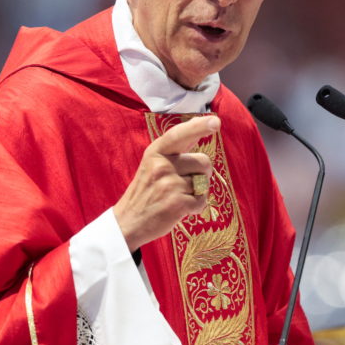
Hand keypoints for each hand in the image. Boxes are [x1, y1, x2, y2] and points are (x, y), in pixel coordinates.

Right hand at [114, 116, 218, 250]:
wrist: (128, 222)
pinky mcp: (177, 204)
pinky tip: (180, 209)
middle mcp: (161, 166)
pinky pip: (202, 201)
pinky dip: (196, 207)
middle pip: (203, 162)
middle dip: (202, 173)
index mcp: (155, 152)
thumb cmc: (146, 191)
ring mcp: (169, 185)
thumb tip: (200, 123)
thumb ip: (177, 147)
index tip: (216, 121)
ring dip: (197, 192)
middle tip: (184, 184)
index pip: (179, 135)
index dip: (198, 126)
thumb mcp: (153, 164)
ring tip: (178, 197)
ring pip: (204, 182)